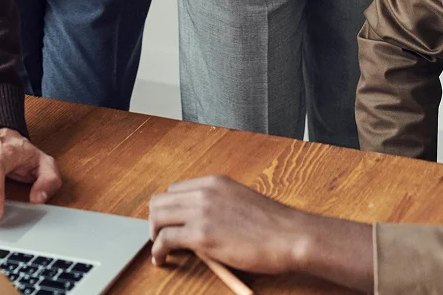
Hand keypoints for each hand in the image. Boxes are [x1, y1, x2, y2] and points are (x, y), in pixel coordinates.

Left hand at [149, 175, 312, 274]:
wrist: (288, 235)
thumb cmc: (272, 225)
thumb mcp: (239, 202)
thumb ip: (217, 206)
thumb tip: (200, 221)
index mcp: (214, 182)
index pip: (175, 189)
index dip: (169, 209)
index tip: (170, 223)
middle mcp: (204, 192)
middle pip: (161, 200)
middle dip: (156, 220)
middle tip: (160, 238)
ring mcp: (202, 212)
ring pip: (157, 216)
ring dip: (154, 234)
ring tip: (160, 250)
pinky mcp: (202, 235)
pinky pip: (166, 239)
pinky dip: (158, 250)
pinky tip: (162, 259)